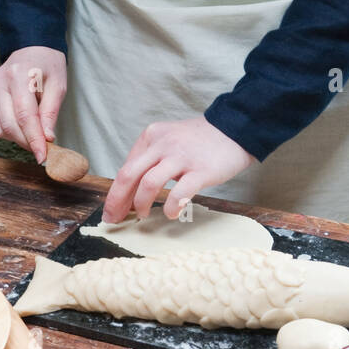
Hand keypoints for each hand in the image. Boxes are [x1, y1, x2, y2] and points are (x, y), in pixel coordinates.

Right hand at [0, 46, 66, 164]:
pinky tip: (24, 127)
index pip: (25, 115)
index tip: (43, 156)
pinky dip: (11, 130)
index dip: (34, 139)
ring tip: (36, 137)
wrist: (33, 47)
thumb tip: (46, 138)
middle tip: (43, 150)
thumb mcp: (58, 86)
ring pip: (0, 127)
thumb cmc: (49, 66)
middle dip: (27, 142)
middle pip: (9, 124)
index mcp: (19, 75)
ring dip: (19, 139)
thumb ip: (50, 112)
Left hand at [101, 117, 254, 221]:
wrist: (236, 129)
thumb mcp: (170, 139)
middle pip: (129, 175)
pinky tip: (171, 213)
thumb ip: (152, 158)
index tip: (113, 210)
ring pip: (148, 183)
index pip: (126, 167)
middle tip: (114, 219)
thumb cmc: (201, 141)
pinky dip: (170, 206)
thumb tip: (132, 190)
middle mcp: (163, 144)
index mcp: (152, 136)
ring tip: (142, 215)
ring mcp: (181, 156)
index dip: (115, 192)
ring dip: (141, 204)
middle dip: (117, 201)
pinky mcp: (200, 170)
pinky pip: (178, 192)